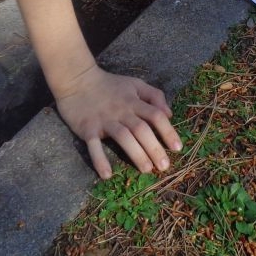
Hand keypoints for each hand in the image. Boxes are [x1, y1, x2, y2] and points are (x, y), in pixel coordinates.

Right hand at [55, 63, 181, 177]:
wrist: (77, 79)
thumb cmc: (109, 84)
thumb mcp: (135, 84)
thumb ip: (154, 95)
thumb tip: (169, 114)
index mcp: (134, 101)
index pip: (156, 115)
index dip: (168, 131)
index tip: (178, 148)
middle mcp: (122, 111)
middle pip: (142, 129)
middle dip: (155, 148)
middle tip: (164, 166)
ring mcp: (104, 120)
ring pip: (123, 137)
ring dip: (136, 154)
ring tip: (147, 170)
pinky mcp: (87, 128)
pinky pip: (94, 146)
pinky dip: (100, 160)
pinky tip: (107, 175)